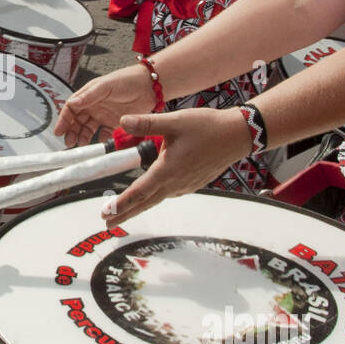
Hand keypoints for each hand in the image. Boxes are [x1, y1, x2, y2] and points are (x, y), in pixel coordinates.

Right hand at [54, 64, 158, 145]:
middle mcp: (94, 105)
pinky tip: (99, 143)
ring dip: (83, 137)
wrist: (150, 86)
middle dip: (71, 131)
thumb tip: (73, 103)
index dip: (64, 120)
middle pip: (77, 120)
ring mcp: (104, 114)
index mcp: (88, 94)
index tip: (59, 131)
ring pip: (88, 128)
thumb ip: (89, 95)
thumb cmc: (127, 79)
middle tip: (69, 142)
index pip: (71, 108)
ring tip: (81, 145)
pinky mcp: (115, 122)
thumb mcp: (106, 85)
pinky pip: (104, 134)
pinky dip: (100, 140)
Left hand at [103, 108, 250, 226]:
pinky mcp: (193, 183)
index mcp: (167, 170)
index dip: (121, 204)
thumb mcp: (175, 121)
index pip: (139, 191)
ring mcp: (185, 185)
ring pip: (157, 198)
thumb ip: (147, 123)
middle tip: (107, 222)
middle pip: (145, 202)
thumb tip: (122, 121)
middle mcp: (175, 182)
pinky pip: (170, 193)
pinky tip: (151, 194)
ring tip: (124, 211)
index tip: (106, 213)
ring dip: (139, 205)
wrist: (237, 136)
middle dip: (125, 213)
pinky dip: (156, 197)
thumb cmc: (208, 127)